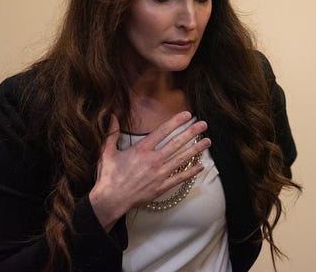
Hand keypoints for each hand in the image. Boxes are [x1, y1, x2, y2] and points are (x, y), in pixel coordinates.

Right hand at [89, 111, 210, 231]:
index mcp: (141, 150)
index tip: (187, 114)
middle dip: (191, 133)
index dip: (175, 122)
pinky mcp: (161, 187)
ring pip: (181, 159)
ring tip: (207, 141)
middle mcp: (153, 160)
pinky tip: (201, 166)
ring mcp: (159, 174)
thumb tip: (113, 115)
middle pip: (176, 143)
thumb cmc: (108, 176)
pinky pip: (179, 178)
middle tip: (204, 124)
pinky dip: (191, 172)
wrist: (110, 201)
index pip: (162, 131)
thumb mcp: (107, 152)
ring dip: (195, 149)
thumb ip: (112, 133)